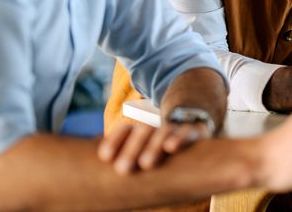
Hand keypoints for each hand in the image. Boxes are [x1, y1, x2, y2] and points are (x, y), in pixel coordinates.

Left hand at [97, 120, 212, 174]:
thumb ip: (121, 151)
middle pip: (143, 131)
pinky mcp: (197, 129)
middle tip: (122, 169)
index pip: (125, 130)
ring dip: (154, 145)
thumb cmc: (159, 146)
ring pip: (164, 131)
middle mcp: (158, 125)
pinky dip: (180, 138)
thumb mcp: (140, 148)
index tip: (104, 157)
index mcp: (140, 128)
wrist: (194, 122)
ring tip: (145, 164)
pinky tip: (171, 148)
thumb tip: (94, 153)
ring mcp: (177, 126)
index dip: (114, 141)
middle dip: (132, 149)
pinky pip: (189, 131)